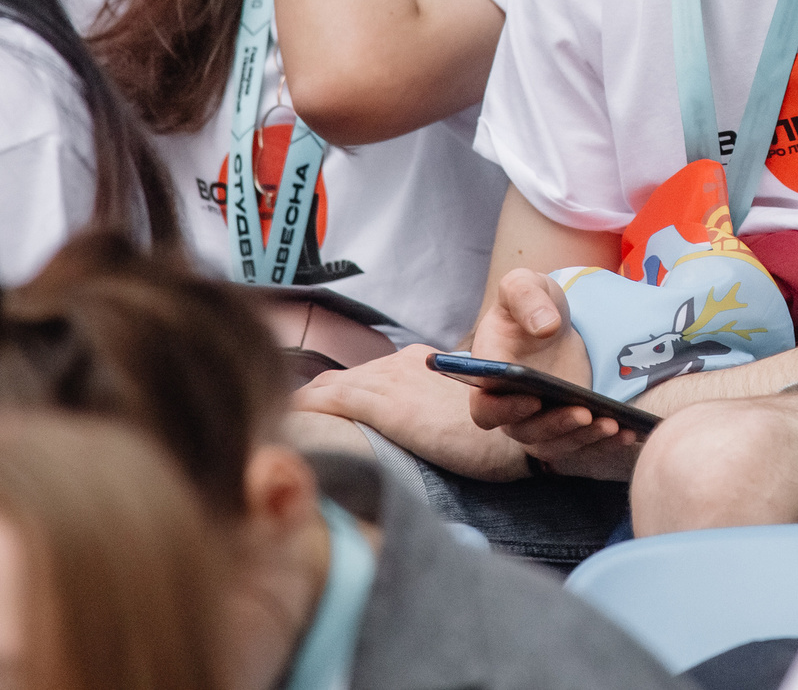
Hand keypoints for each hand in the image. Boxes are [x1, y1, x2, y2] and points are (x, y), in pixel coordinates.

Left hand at [294, 344, 538, 481]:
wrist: (517, 430)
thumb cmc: (496, 432)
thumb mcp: (459, 416)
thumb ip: (433, 414)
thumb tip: (419, 432)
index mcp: (417, 365)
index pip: (363, 379)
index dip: (336, 398)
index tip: (314, 417)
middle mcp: (400, 365)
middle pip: (341, 382)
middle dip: (313, 404)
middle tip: (288, 428)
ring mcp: (391, 380)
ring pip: (329, 389)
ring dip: (305, 408)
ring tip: (279, 429)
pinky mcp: (385, 402)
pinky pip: (329, 398)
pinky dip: (304, 408)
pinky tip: (285, 421)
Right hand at [462, 269, 646, 478]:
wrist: (554, 318)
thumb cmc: (531, 303)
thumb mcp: (523, 285)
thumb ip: (525, 297)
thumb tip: (545, 327)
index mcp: (489, 380)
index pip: (486, 410)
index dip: (506, 410)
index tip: (533, 399)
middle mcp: (510, 408)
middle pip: (526, 432)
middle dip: (556, 426)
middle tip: (585, 413)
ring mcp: (538, 420)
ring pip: (555, 444)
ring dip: (583, 438)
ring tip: (614, 424)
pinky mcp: (565, 425)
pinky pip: (580, 443)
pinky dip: (604, 442)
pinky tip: (629, 432)